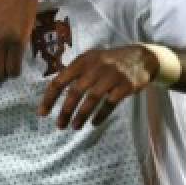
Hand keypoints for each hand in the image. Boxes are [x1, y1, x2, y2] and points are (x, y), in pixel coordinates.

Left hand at [38, 45, 156, 128]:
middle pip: (75, 91)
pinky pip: (110, 103)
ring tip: (74, 127)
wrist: (143, 58)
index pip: (60, 80)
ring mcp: (112, 75)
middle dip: (65, 111)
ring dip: (81, 115)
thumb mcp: (91, 60)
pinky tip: (94, 123)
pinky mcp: (126, 85)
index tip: (42, 113)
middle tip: (60, 125)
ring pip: (92, 98)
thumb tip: (52, 93)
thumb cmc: (110, 62)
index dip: (49, 98)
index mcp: (83, 61)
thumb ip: (74, 73)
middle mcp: (96, 67)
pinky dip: (101, 115)